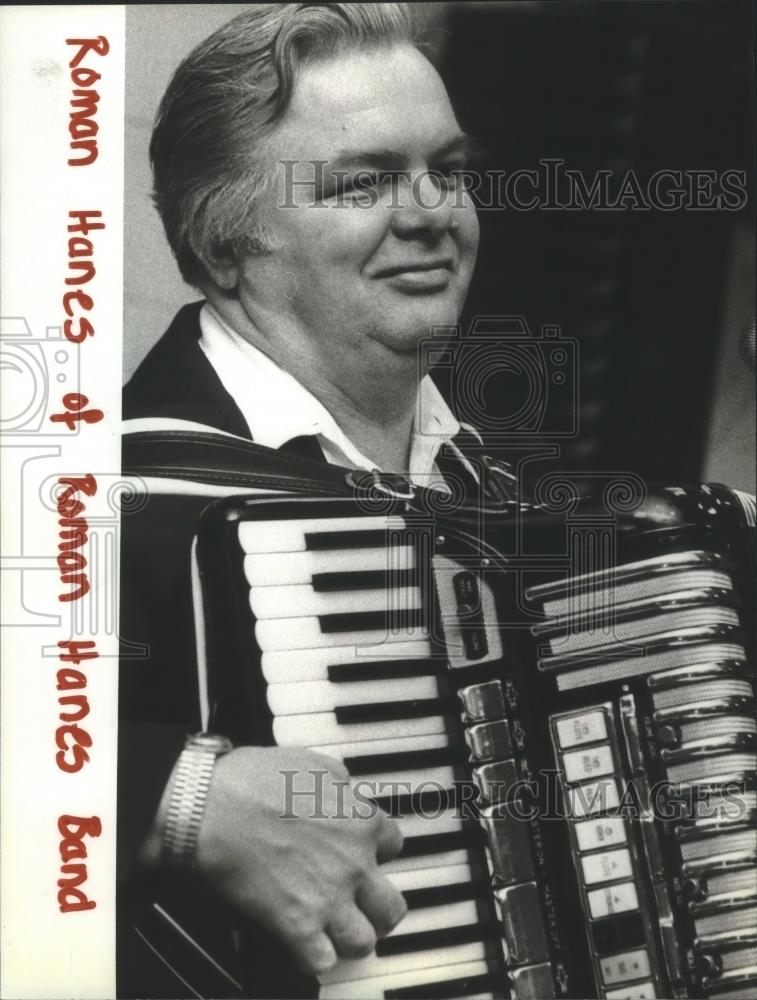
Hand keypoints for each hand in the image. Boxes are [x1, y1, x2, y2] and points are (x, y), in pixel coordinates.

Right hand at [193, 746, 405, 974]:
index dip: (376, 851)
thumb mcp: (311, 762)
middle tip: (362, 906)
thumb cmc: (254, 779)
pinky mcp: (296, 926)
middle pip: (391, 906)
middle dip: (377, 908)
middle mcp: (354, 863)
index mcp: (361, 821)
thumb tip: (342, 791)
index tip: (361, 854)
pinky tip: (304, 945)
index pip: (393, 846)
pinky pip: (322, 962)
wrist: (213, 807)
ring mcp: (329, 898)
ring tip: (336, 932)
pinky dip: (314, 957)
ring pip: (364, 941)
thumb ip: (338, 781)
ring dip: (350, 937)